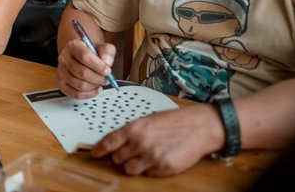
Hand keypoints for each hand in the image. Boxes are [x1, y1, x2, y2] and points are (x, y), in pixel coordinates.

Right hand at [56, 37, 116, 98]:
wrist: (80, 57)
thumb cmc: (91, 53)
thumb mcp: (101, 47)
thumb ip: (107, 51)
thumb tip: (107, 62)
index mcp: (73, 46)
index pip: (84, 57)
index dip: (98, 66)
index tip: (108, 71)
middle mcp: (64, 58)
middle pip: (82, 72)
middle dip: (98, 78)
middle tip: (106, 79)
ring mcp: (61, 72)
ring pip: (79, 85)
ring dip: (94, 86)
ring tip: (100, 83)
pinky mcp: (61, 83)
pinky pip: (75, 94)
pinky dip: (88, 94)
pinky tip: (95, 89)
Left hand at [91, 104, 223, 175]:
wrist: (198, 127)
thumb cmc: (174, 121)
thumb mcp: (148, 120)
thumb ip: (132, 131)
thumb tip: (118, 141)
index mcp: (134, 128)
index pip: (109, 142)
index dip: (99, 150)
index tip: (95, 153)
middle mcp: (140, 143)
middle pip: (117, 158)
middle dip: (119, 156)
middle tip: (128, 152)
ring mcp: (151, 157)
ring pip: (129, 169)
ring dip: (132, 165)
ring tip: (142, 157)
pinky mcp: (163, 168)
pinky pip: (147, 173)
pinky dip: (148, 169)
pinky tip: (157, 159)